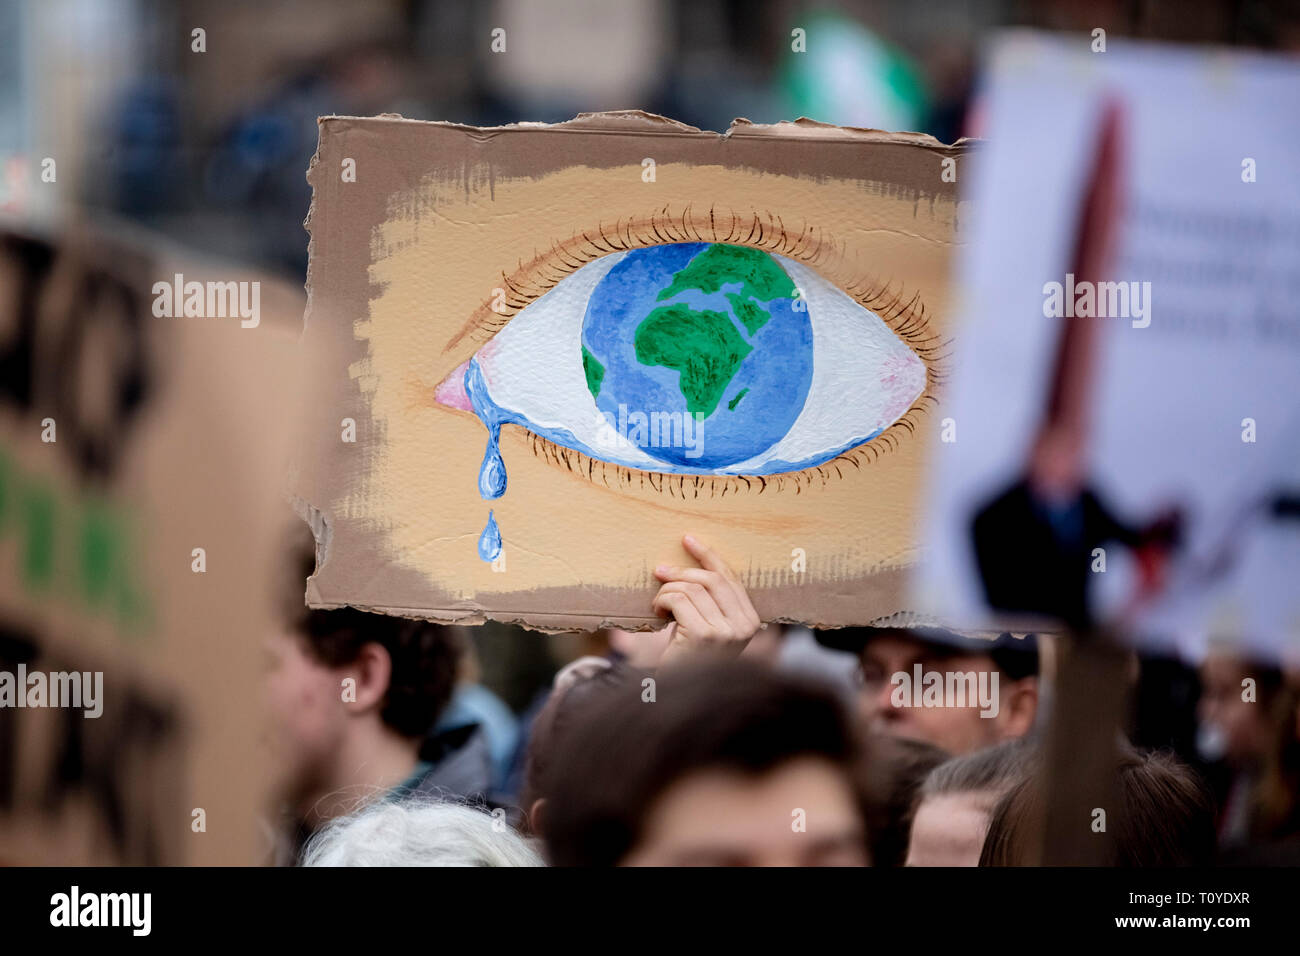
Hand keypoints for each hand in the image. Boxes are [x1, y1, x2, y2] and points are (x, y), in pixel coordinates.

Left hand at [652, 534, 761, 665]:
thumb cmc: (690, 659)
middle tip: (660, 571)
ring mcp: (725, 632)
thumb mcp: (709, 628)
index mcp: (751, 622)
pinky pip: (678, 600)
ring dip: (667, 591)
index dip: (709, 556)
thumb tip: (691, 563)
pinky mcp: (703, 635)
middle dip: (682, 571)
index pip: (731, 579)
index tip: (688, 540)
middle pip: (712, 579)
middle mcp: (744, 627)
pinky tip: (657, 614)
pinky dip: (662, 601)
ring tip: (658, 605)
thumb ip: (712, 603)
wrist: (678, 696)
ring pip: (691, 588)